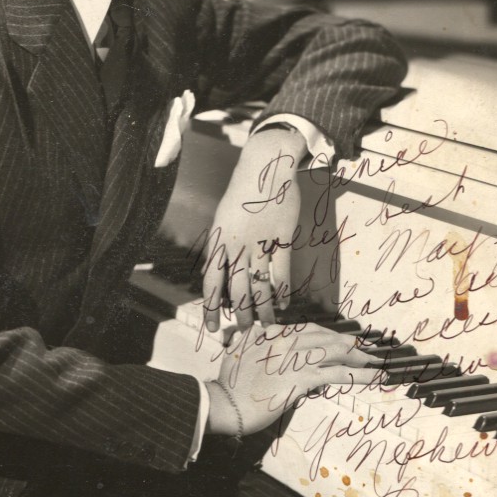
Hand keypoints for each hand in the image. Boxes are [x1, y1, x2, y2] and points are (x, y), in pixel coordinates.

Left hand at [201, 127, 306, 335]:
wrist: (264, 167)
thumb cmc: (242, 194)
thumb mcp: (222, 219)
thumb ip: (220, 247)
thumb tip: (216, 274)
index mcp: (218, 241)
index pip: (211, 283)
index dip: (212, 307)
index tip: (213, 326)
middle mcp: (237, 246)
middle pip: (237, 291)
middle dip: (242, 314)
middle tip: (246, 329)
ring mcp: (260, 243)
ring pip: (261, 286)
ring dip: (265, 309)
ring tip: (268, 323)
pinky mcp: (282, 238)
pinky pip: (282, 272)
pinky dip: (283, 291)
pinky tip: (285, 303)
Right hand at [207, 321, 384, 436]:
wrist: (225, 404)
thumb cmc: (230, 386)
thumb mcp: (239, 354)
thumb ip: (254, 342)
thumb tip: (263, 338)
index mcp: (270, 333)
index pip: (308, 330)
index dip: (330, 336)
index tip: (344, 343)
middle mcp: (284, 340)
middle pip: (326, 338)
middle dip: (350, 345)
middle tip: (367, 352)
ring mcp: (293, 358)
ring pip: (336, 353)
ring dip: (360, 359)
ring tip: (376, 364)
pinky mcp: (301, 378)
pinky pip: (337, 375)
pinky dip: (360, 375)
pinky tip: (375, 378)